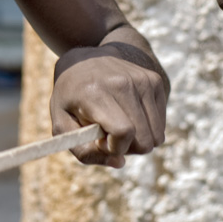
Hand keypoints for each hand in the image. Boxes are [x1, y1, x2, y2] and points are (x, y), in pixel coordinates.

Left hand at [50, 45, 167, 167]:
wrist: (84, 59)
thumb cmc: (70, 97)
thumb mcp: (62, 124)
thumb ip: (84, 152)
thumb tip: (120, 162)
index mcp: (94, 93)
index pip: (123, 131)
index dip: (114, 147)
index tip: (101, 141)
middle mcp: (122, 83)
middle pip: (144, 140)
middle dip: (127, 148)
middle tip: (108, 134)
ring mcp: (141, 80)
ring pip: (156, 136)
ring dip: (138, 139)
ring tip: (117, 124)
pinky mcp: (154, 81)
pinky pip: (160, 125)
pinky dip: (146, 127)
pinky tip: (128, 114)